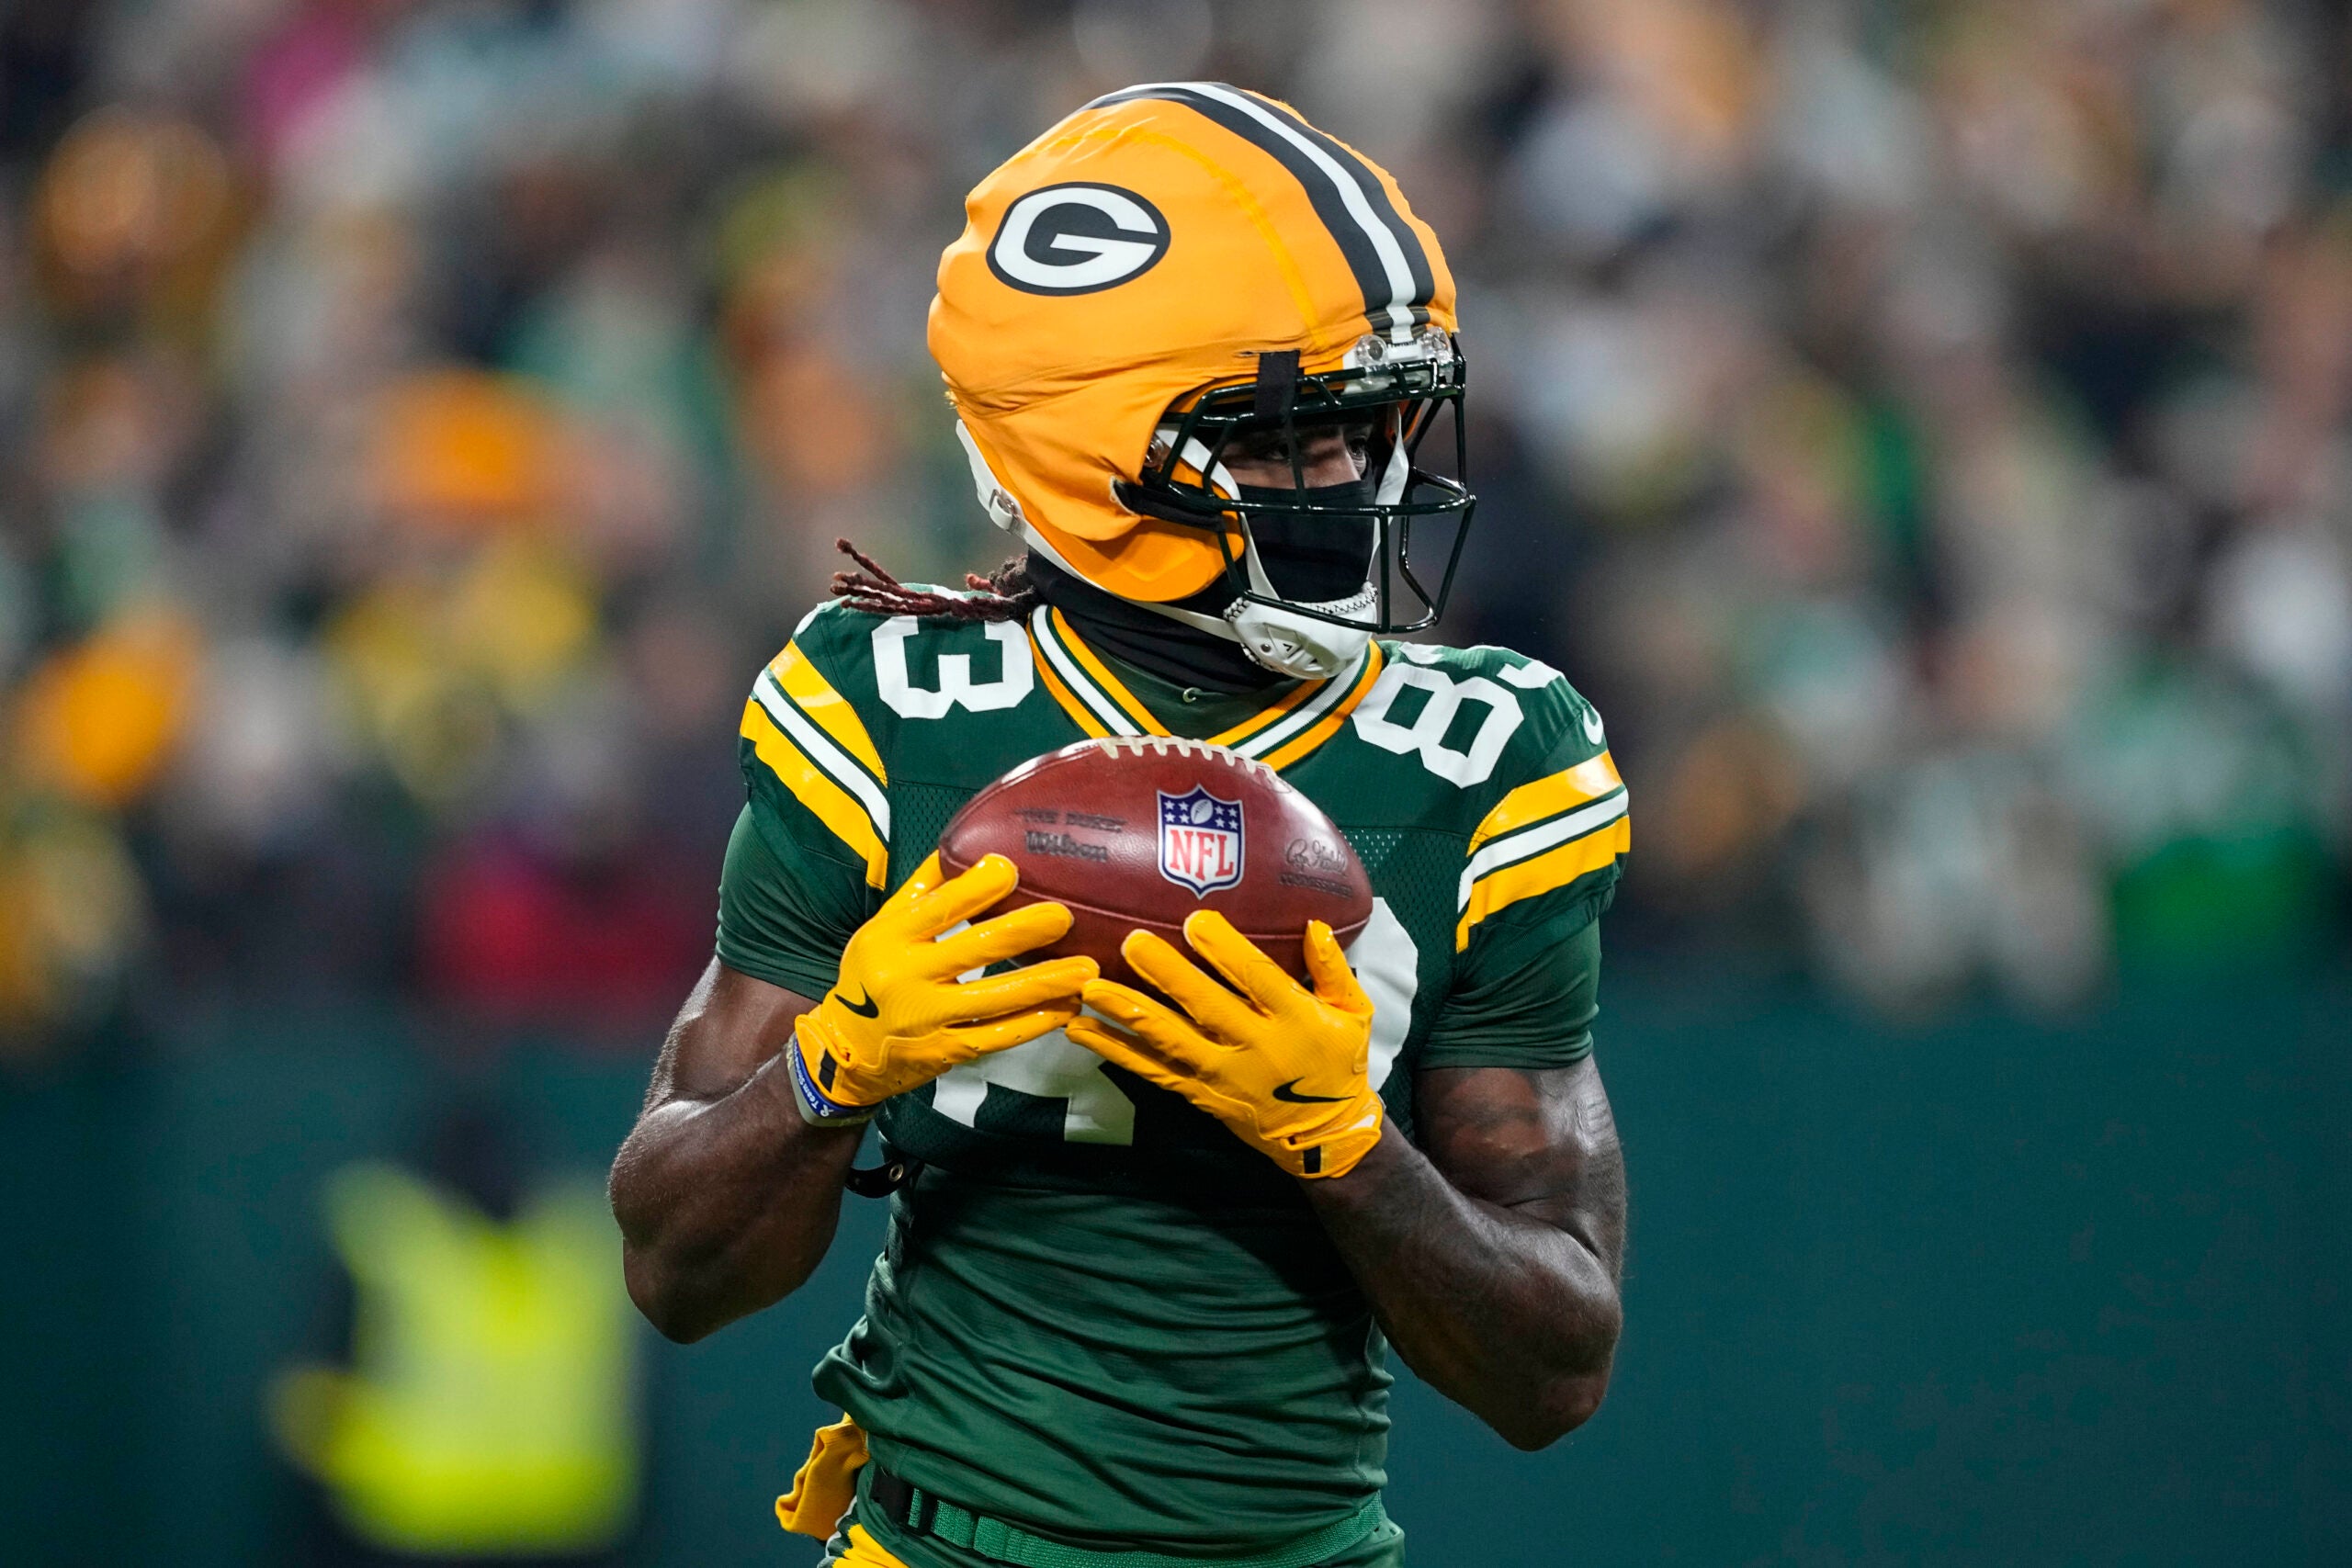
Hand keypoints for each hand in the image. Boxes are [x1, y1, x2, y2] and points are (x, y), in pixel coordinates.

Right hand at [791, 853, 1096, 1122]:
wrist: (844, 1049)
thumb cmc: (873, 974)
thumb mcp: (883, 927)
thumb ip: (923, 891)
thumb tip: (965, 843)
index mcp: (890, 937)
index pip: (938, 908)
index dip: (975, 888)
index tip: (1012, 868)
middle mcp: (906, 978)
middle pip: (973, 950)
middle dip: (1023, 931)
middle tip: (1064, 917)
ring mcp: (927, 1020)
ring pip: (995, 1000)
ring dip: (1045, 983)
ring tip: (1085, 969)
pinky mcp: (946, 1051)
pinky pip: (998, 1036)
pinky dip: (1034, 1024)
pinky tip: (1064, 1009)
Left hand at [1065, 912, 1381, 1177]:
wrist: (1325, 1138)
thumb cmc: (1339, 1064)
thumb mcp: (1355, 1013)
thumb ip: (1333, 969)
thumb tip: (1315, 925)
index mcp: (1294, 1018)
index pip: (1257, 978)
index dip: (1226, 950)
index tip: (1196, 920)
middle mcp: (1255, 1046)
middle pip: (1206, 1007)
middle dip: (1168, 975)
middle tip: (1132, 943)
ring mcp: (1222, 1074)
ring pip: (1170, 1041)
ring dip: (1128, 1014)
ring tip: (1091, 989)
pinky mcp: (1199, 1095)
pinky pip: (1153, 1071)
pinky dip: (1117, 1052)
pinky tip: (1083, 1031)